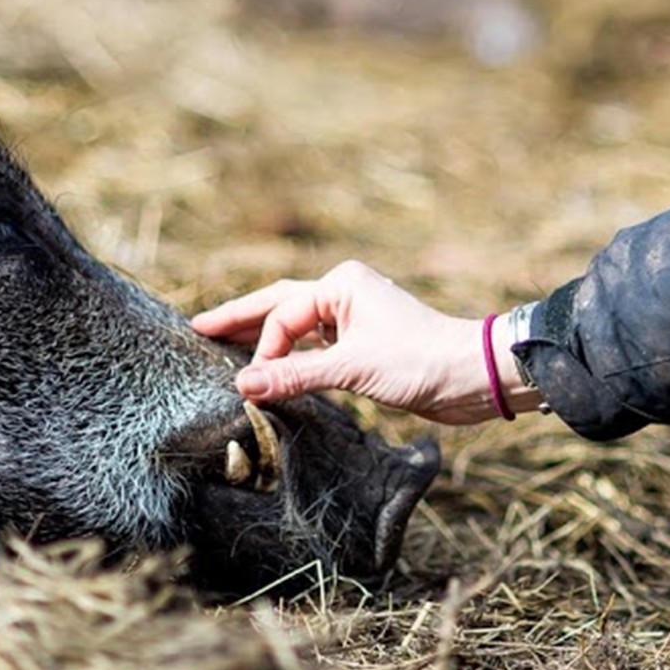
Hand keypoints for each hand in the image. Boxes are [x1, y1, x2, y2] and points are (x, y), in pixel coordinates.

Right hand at [190, 260, 501, 424]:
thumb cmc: (419, 360)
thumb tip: (243, 385)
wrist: (471, 376)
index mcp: (341, 284)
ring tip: (224, 348)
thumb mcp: (353, 369)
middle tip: (198, 329)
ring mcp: (354, 319)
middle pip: (279, 305)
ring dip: (265, 340)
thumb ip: (295, 376)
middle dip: (241, 319)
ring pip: (296, 327)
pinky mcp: (363, 346)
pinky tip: (272, 370)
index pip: (283, 314)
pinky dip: (291, 359)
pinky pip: (314, 348)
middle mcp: (344, 294)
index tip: (249, 383)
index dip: (263, 348)